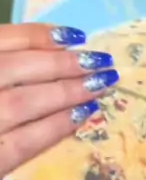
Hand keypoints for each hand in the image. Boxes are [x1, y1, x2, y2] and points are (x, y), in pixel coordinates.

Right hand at [0, 23, 118, 179]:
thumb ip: (4, 67)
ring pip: (22, 103)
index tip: (74, 36)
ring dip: (67, 92)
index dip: (38, 35)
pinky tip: (81, 116)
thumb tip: (50, 50)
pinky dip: (54, 128)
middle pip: (16, 69)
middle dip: (62, 64)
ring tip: (101, 84)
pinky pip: (22, 143)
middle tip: (100, 61)